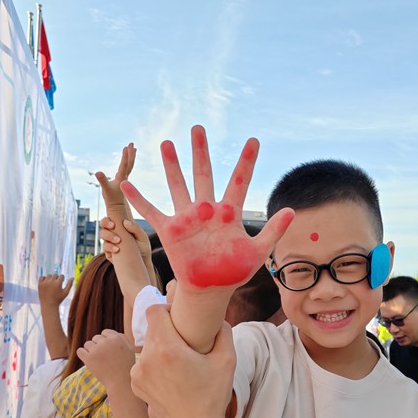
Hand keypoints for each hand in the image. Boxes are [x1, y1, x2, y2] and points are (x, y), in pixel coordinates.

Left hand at [38, 274, 72, 306]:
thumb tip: (72, 277)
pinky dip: (44, 278)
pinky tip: (46, 282)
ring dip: (51, 278)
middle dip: (57, 278)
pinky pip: (42, 277)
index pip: (61, 276)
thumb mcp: (66, 292)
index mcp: (58, 283)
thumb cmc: (58, 299)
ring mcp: (44, 283)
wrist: (48, 305)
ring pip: (49, 275)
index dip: (62, 279)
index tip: (61, 282)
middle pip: (55, 275)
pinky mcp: (40, 284)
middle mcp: (51, 281)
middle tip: (56, 285)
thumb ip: (69, 284)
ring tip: (51, 284)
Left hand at [77, 329, 135, 395]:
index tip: (108, 350)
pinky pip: (80, 351)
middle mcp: (107, 342)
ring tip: (98, 361)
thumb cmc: (126, 366)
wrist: (121, 382)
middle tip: (104, 357)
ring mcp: (97, 350)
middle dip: (98, 346)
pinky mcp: (89, 358)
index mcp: (117, 338)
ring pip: (87, 344)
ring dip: (90, 351)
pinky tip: (88, 360)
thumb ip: (121, 338)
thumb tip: (110, 333)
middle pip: (96, 338)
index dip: (106, 341)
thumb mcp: (129, 349)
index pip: (105, 332)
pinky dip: (83, 355)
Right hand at [95, 143, 135, 215]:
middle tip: (132, 143)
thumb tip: (98, 172)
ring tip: (133, 148)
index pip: (125, 164)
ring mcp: (124, 178)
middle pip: (130, 163)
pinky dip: (127, 162)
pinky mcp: (122, 180)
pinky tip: (126, 160)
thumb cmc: (111, 198)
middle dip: (131, 153)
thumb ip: (102, 180)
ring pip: (129, 165)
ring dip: (131, 156)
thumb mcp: (105, 189)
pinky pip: (126, 168)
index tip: (127, 146)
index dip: (126, 155)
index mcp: (122, 177)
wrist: (116, 207)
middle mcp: (125, 177)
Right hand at [100, 216, 150, 262]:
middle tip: (113, 227)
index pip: (111, 219)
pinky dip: (109, 247)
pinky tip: (117, 249)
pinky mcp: (109, 252)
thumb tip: (125, 222)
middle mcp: (114, 233)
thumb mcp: (143, 238)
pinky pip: (105, 247)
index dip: (108, 219)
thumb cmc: (143, 249)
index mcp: (122, 228)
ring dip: (109, 236)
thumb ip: (136, 228)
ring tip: (118, 240)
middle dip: (105, 224)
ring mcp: (110, 243)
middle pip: (103, 225)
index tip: (113, 223)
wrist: (142, 264)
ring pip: (103, 235)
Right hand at [120, 125, 293, 292]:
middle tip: (198, 128)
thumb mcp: (258, 252)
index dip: (246, 162)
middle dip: (201, 152)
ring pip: (178, 186)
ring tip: (167, 143)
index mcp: (229, 213)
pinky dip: (139, 200)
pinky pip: (152, 212)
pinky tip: (126, 184)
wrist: (211, 289)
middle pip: (204, 175)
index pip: (239, 182)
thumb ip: (274, 231)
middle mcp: (207, 210)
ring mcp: (187, 218)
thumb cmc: (234, 271)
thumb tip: (291, 211)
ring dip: (172, 166)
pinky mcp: (170, 231)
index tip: (253, 140)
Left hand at [131, 303, 235, 417]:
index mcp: (167, 349)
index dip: (166, 309)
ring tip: (178, 362)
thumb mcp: (227, 360)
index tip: (178, 318)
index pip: (154, 311)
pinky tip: (170, 376)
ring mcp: (138, 373)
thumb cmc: (213, 394)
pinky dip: (155, 365)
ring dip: (160, 349)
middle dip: (167, 330)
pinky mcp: (135, 384)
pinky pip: (143, 364)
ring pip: (147, 347)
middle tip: (184, 341)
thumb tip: (217, 318)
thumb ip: (224, 331)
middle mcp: (147, 359)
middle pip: (152, 329)